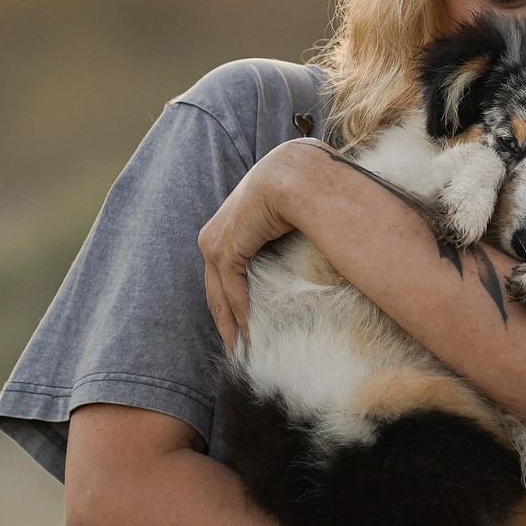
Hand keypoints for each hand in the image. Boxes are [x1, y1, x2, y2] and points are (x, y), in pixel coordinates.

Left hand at [198, 139, 320, 349]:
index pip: (227, 268)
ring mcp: (216, 239)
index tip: (243, 324)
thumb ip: (287, 233)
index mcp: (232, 221)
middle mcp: (217, 230)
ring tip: (242, 351)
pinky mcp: (223, 248)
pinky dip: (240, 314)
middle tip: (238, 348)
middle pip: (217, 285)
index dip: (233, 297)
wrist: (298, 175)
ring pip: (220, 293)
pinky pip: (231, 290)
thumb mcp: (290, 215)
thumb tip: (309, 246)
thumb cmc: (306, 189)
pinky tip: (250, 335)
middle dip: (226, 318)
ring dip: (231, 324)